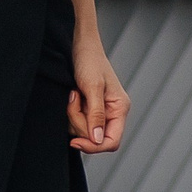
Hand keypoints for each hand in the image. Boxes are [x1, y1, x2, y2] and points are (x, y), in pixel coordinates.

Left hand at [67, 29, 128, 153]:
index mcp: (120, 109)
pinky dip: (71, 111)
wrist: (81, 44)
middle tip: (74, 99)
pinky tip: (72, 95)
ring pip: (83, 130)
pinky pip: (77, 121)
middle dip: (79, 122)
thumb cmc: (90, 60)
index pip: (112, 141)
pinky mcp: (88, 108)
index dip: (94, 146)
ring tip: (74, 94)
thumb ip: (96, 115)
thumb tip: (97, 140)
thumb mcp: (93, 87)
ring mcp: (100, 112)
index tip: (76, 142)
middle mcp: (112, 113)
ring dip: (73, 115)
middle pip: (94, 137)